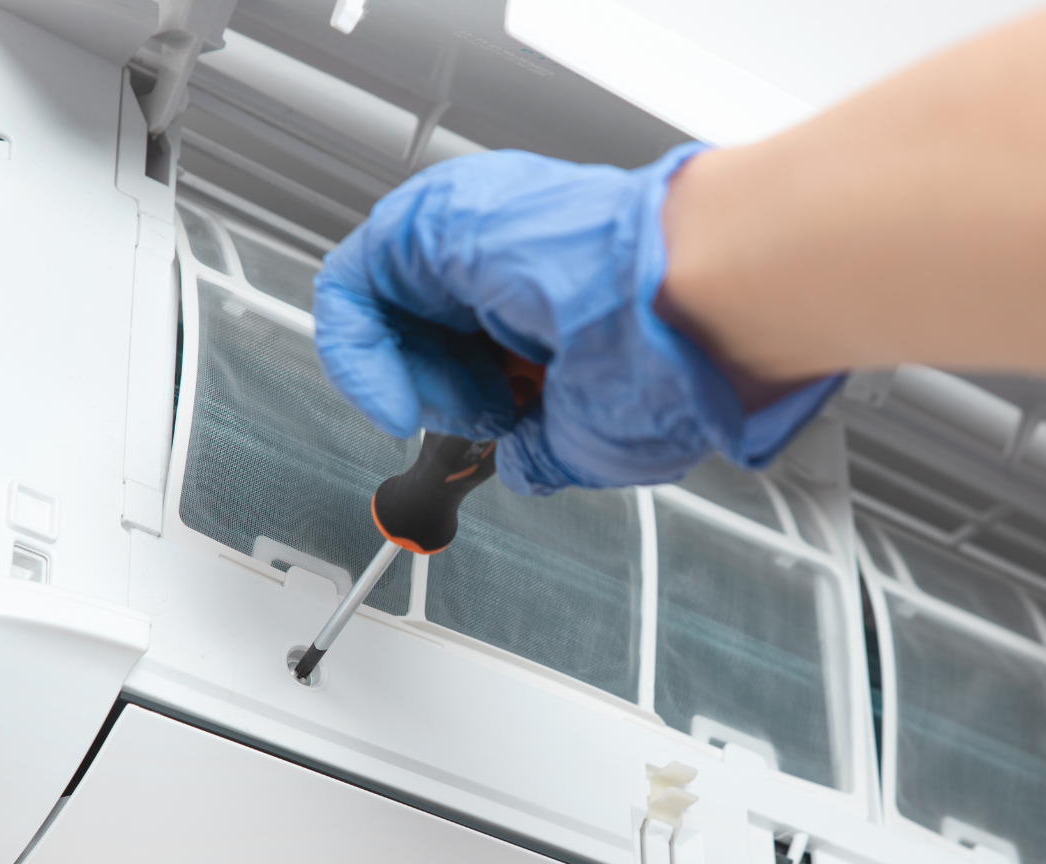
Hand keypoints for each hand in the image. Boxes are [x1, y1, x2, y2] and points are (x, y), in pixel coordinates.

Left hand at [312, 146, 841, 494]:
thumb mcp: (595, 434)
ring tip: (476, 407)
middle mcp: (516, 258)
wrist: (692, 306)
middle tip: (488, 424)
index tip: (489, 439)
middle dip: (443, 394)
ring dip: (414, 380)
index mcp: (562, 298)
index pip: (476, 351)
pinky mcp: (430, 218)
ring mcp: (475, 233)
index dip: (466, 404)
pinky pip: (353, 286)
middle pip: (427, 330)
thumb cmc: (674, 362)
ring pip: (391, 309)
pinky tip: (398, 397)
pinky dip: (357, 355)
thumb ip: (547, 446)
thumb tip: (525, 463)